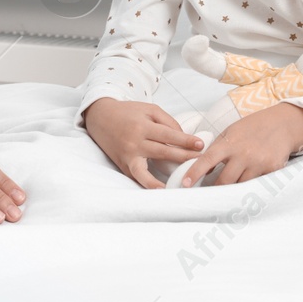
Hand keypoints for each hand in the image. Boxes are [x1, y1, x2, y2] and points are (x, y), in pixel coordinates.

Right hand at [82, 98, 205, 188]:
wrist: (100, 118)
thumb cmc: (128, 113)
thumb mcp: (148, 109)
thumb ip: (168, 122)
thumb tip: (184, 139)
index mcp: (142, 126)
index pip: (168, 135)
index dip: (186, 140)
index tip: (201, 145)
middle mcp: (134, 143)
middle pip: (163, 152)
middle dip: (184, 157)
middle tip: (201, 161)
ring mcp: (128, 157)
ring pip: (148, 170)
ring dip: (165, 178)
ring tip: (180, 183)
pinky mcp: (124, 166)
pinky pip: (138, 177)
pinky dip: (149, 185)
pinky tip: (161, 192)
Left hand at [180, 102, 302, 186]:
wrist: (282, 125)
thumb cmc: (252, 128)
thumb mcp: (231, 132)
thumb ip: (217, 149)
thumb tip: (204, 170)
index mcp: (230, 143)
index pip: (207, 159)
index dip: (194, 172)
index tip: (185, 184)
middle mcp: (243, 154)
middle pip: (224, 181)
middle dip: (216, 189)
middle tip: (209, 194)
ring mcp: (259, 164)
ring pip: (240, 186)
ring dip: (234, 188)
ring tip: (230, 189)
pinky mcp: (272, 171)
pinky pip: (257, 184)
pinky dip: (251, 185)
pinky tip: (249, 182)